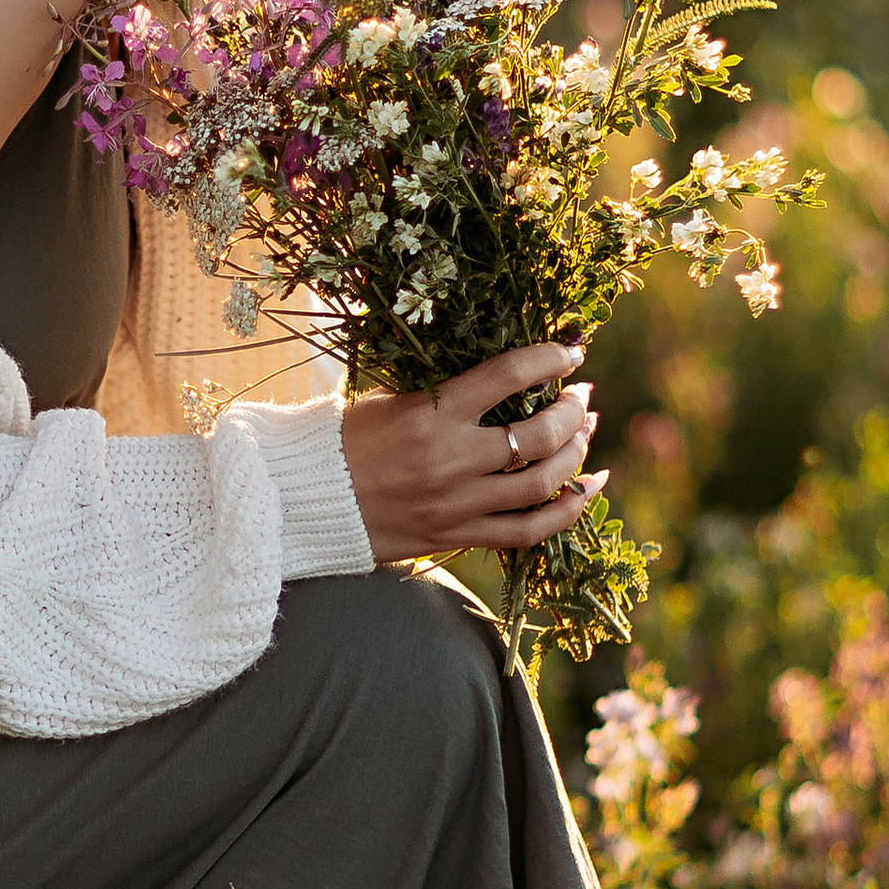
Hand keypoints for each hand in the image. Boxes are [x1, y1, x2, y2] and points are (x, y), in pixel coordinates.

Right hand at [338, 344, 604, 566]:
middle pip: (539, 434)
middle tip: (580, 397)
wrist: (300, 502)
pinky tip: (587, 491)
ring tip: (583, 435)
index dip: (549, 359)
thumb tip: (501, 377)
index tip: (571, 352)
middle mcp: (450, 459)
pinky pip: (527, 532)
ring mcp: (456, 503)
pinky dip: (566, 513)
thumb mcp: (388, 400)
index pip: (508, 375)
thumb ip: (443, 395)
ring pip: (542, 484)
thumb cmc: (340, 440)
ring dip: (575, 455)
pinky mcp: (455, 536)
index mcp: (430, 414)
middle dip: (572, 411)